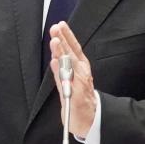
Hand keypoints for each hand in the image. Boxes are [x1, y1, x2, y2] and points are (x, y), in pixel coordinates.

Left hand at [49, 22, 97, 137]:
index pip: (74, 48)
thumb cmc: (79, 98)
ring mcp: (79, 84)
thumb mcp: (72, 78)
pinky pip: (68, 82)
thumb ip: (64, 67)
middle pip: (72, 53)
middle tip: (56, 28)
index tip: (61, 24)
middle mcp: (82, 73)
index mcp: (81, 67)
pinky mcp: (76, 96)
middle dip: (63, 40)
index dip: (68, 36)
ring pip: (70, 65)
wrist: (89, 119)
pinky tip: (55, 62)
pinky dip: (61, 72)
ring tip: (55, 41)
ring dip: (62, 52)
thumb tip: (55, 54)